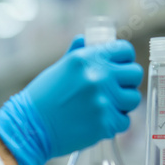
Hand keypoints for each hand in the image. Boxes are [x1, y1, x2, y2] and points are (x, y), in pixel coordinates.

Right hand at [0, 35, 142, 164]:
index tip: (118, 65)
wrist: (31, 126)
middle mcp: (98, 76)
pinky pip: (124, 121)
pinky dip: (113, 123)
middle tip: (114, 88)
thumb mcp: (57, 69)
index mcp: (86, 59)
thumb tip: (84, 38)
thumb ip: (75, 53)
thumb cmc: (42, 97)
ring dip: (122, 103)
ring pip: (133, 98)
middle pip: (134, 73)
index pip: (124, 50)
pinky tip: (97, 121)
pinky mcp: (106, 123)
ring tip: (103, 106)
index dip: (123, 58)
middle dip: (126, 81)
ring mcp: (103, 100)